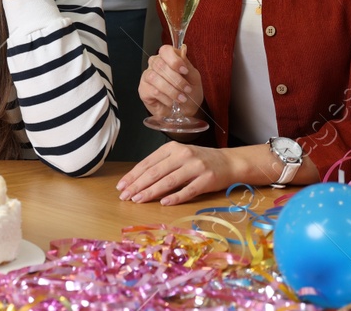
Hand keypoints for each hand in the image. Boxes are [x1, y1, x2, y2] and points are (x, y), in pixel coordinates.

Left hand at [116, 141, 243, 204]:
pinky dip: (175, 197)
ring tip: (138, 200)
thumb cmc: (200, 160)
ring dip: (151, 192)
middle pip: (155, 172)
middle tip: (125, 196)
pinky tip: (163, 203)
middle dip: (137, 185)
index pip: (148, 162)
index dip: (133, 175)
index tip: (121, 186)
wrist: (230, 162)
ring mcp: (195, 166)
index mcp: (172, 147)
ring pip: (169, 181)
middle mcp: (183, 154)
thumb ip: (162, 164)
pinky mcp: (206, 179)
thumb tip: (138, 180)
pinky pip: (188, 190)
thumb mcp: (179, 156)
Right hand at [138, 44, 201, 117]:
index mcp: (168, 58)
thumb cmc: (189, 92)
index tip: (184, 71)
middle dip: (176, 79)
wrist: (186, 110)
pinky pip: (152, 91)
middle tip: (187, 89)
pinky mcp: (143, 90)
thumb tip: (183, 51)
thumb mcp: (194, 78)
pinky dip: (165, 98)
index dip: (174, 60)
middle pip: (159, 64)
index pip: (165, 50)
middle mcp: (155, 64)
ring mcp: (147, 76)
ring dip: (170, 90)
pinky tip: (172, 102)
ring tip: (181, 98)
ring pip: (154, 77)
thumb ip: (188, 65)